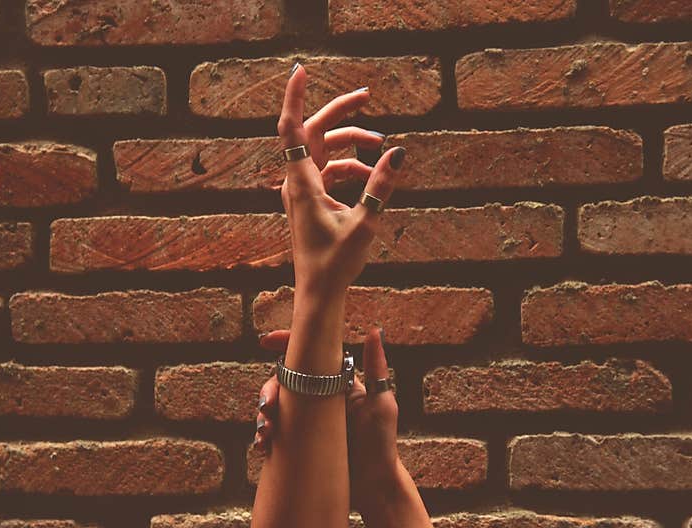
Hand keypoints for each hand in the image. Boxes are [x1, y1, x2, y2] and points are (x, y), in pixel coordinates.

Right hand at [254, 329, 399, 503]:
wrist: (374, 487)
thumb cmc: (382, 444)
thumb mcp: (381, 403)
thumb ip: (377, 368)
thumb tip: (376, 331)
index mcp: (336, 384)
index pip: (309, 358)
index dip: (286, 345)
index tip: (267, 340)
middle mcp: (319, 400)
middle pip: (285, 383)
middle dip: (269, 389)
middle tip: (267, 405)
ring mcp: (308, 423)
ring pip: (276, 408)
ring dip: (263, 414)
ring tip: (265, 431)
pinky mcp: (299, 444)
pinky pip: (274, 434)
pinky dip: (264, 437)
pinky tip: (263, 446)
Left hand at [278, 64, 405, 299]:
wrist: (318, 293)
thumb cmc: (335, 263)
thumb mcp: (365, 223)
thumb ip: (381, 186)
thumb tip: (398, 151)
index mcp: (303, 183)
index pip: (292, 128)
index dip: (295, 96)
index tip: (302, 69)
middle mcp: (297, 182)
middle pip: (313, 132)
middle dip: (340, 113)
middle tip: (367, 97)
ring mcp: (301, 191)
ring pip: (323, 151)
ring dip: (350, 144)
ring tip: (380, 145)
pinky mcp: (309, 200)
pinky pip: (326, 170)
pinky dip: (347, 166)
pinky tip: (369, 174)